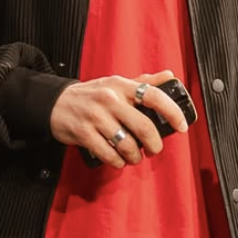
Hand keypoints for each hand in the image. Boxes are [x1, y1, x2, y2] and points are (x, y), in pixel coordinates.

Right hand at [49, 69, 189, 168]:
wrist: (55, 103)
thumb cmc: (91, 94)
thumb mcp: (116, 83)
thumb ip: (143, 81)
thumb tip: (170, 75)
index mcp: (121, 85)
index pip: (153, 95)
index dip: (172, 112)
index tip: (181, 126)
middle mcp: (110, 99)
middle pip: (144, 126)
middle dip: (154, 144)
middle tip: (155, 149)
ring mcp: (96, 116)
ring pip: (127, 144)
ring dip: (135, 157)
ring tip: (134, 157)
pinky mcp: (84, 133)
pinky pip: (109, 154)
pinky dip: (117, 162)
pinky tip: (118, 160)